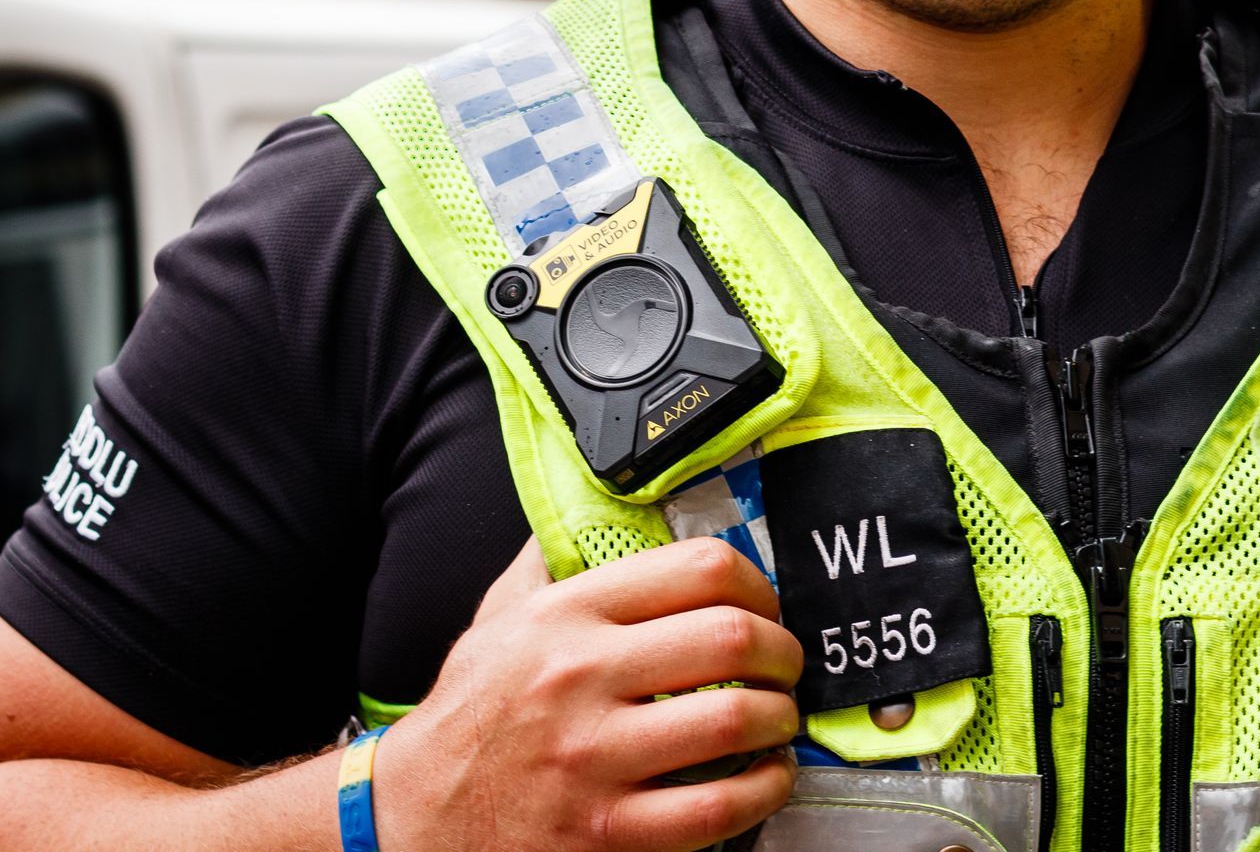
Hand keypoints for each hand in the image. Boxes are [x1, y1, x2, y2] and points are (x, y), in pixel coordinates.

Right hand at [377, 536, 801, 851]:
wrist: (408, 819)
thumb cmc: (465, 718)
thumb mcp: (497, 618)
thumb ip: (549, 560)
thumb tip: (588, 505)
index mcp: (567, 615)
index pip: (697, 569)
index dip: (757, 583)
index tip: (766, 605)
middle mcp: (581, 677)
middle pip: (730, 637)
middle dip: (782, 650)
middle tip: (787, 663)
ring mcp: (593, 759)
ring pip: (732, 720)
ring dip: (779, 718)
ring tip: (780, 717)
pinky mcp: (604, 835)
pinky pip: (713, 810)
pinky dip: (761, 791)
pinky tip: (765, 778)